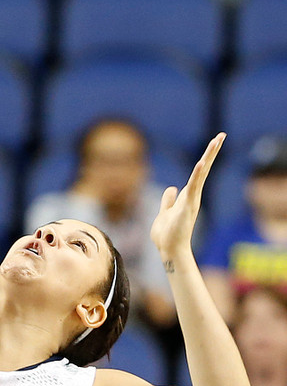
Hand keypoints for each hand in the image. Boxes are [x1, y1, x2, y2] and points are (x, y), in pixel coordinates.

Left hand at [150, 134, 224, 258]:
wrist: (168, 250)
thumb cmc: (167, 234)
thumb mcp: (165, 212)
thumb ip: (168, 200)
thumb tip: (172, 188)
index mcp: (187, 195)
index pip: (197, 172)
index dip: (205, 158)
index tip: (213, 142)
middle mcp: (192, 196)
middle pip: (203, 169)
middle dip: (211, 152)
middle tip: (221, 135)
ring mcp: (191, 200)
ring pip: (201, 174)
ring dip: (208, 157)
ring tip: (216, 141)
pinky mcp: (187, 206)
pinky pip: (193, 187)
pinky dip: (197, 175)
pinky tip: (201, 163)